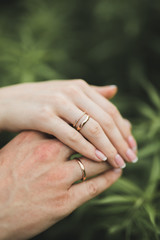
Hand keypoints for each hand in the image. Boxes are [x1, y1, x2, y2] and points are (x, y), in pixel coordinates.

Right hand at [0, 79, 136, 167]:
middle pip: (106, 120)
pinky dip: (87, 148)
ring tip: (118, 163)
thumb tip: (114, 90)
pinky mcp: (44, 117)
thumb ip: (91, 92)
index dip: (124, 130)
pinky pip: (72, 136)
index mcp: (79, 87)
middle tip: (130, 159)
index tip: (132, 146)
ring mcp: (58, 103)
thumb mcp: (65, 91)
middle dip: (120, 142)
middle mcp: (72, 92)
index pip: (110, 110)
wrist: (7, 102)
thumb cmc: (39, 100)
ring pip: (93, 128)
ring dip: (108, 148)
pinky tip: (98, 159)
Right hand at [0, 131, 121, 239]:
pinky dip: (109, 177)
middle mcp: (47, 152)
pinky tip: (116, 172)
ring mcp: (55, 176)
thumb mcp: (22, 144)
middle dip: (110, 136)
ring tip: (119, 155)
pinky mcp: (61, 201)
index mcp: (37, 137)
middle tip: (123, 138)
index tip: (109, 122)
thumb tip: (65, 121)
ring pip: (95, 160)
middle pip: (89, 137)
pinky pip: (94, 186)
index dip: (97, 121)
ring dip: (111, 156)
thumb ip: (44, 131)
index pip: (76, 123)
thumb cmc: (6, 173)